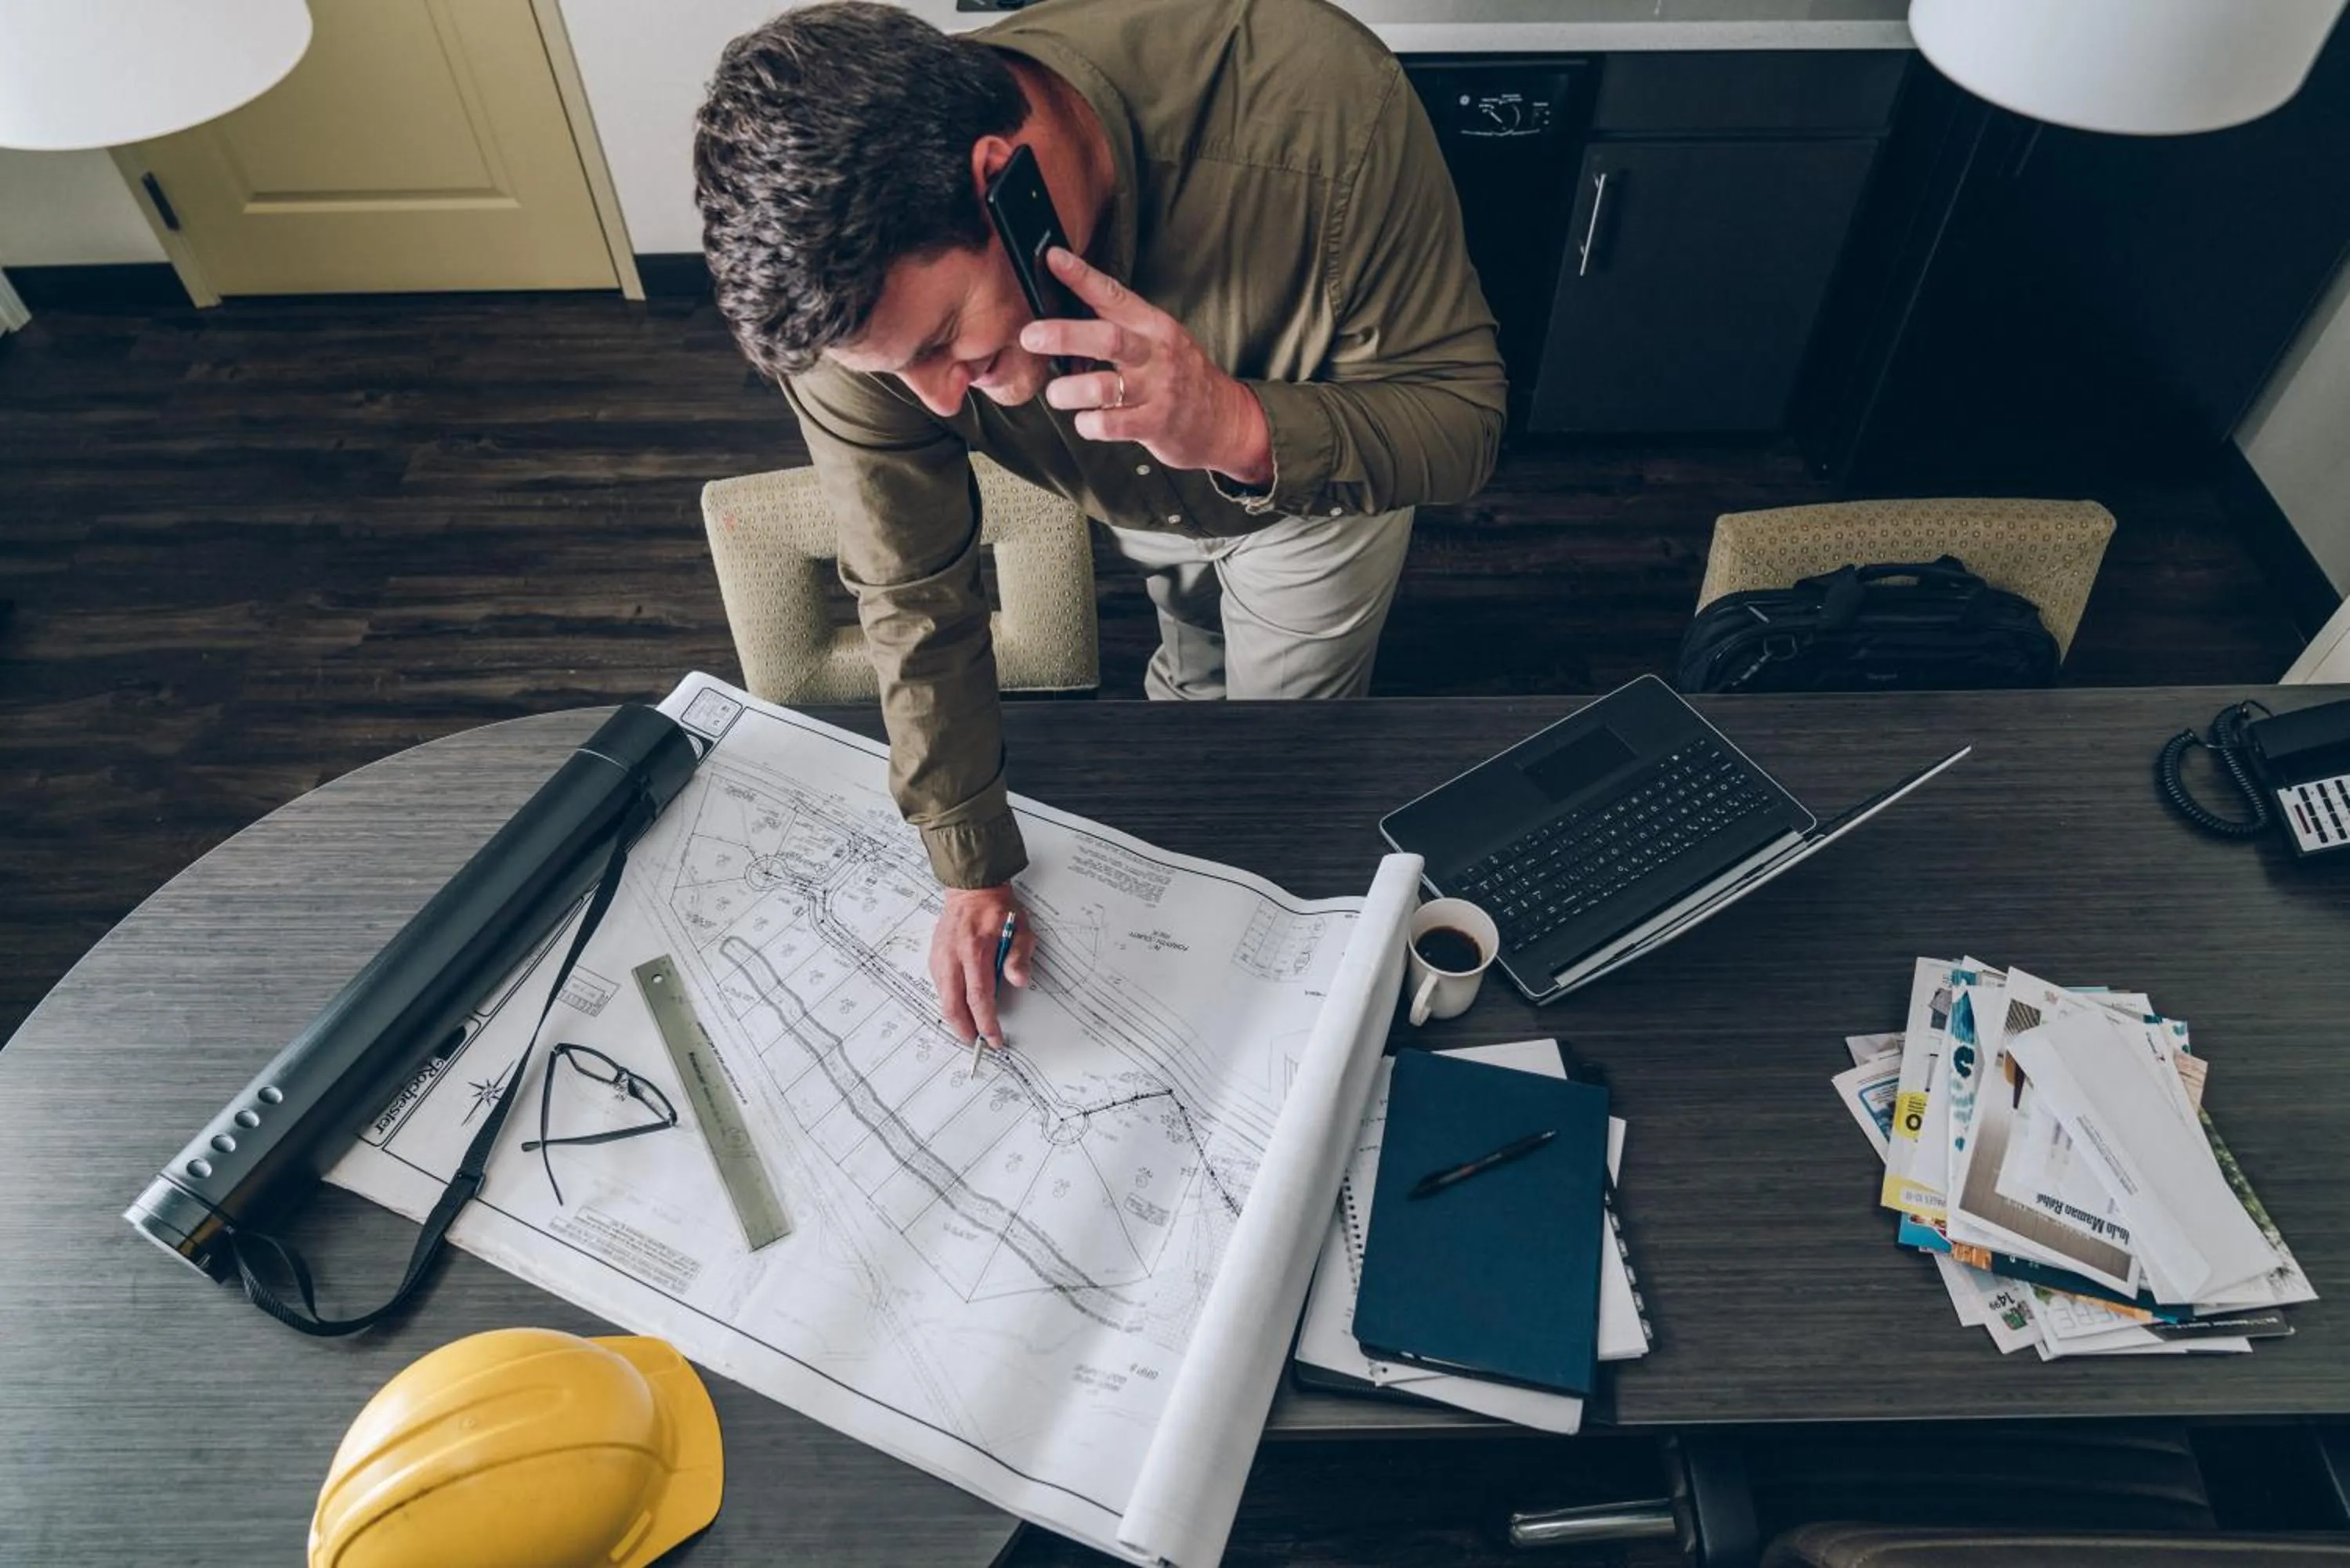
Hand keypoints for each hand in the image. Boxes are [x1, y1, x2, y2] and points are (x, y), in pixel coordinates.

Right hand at [930, 884, 1034, 1049]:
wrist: (971, 889)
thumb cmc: (997, 908)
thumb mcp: (1020, 928)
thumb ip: (1020, 955)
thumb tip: (1019, 980)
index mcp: (976, 950)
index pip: (980, 997)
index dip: (986, 1022)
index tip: (994, 1037)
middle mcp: (954, 956)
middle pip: (954, 1004)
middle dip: (965, 1028)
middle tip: (976, 1041)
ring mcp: (941, 957)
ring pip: (942, 998)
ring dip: (954, 1018)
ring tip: (967, 1030)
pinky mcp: (934, 956)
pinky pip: (938, 986)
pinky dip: (947, 1001)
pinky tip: (957, 1007)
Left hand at [1020, 247, 1273, 486]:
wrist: (1225, 420)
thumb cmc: (1182, 377)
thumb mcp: (1161, 341)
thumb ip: (1122, 328)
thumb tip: (1064, 316)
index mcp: (1154, 326)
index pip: (1114, 295)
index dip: (1082, 277)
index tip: (1053, 259)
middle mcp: (1156, 354)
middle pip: (1106, 338)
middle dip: (1064, 335)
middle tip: (1031, 337)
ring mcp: (1157, 390)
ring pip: (1102, 386)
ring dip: (1069, 390)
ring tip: (1057, 393)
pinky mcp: (1154, 424)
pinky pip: (1111, 424)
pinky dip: (1088, 423)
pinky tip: (1085, 420)